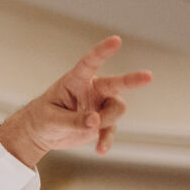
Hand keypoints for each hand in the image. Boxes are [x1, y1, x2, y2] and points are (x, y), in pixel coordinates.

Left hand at [0, 36, 152, 166]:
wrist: (42, 133)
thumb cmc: (42, 119)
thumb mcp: (52, 120)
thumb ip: (73, 121)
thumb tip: (95, 121)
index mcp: (75, 81)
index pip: (89, 63)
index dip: (102, 51)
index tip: (116, 40)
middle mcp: (92, 90)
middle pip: (116, 84)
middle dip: (132, 80)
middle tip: (148, 76)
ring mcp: (100, 106)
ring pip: (116, 110)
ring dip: (105, 122)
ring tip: (90, 130)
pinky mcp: (102, 123)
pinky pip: (111, 130)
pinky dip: (106, 140)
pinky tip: (100, 150)